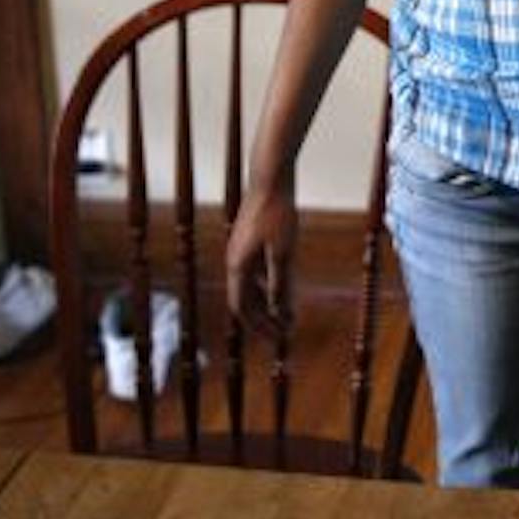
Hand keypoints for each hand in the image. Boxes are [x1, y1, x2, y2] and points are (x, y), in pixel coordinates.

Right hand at [224, 178, 297, 337]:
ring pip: (250, 286)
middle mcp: (235, 260)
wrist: (270, 178)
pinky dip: (268, 285)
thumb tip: (281, 313)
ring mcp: (241, 249)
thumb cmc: (277, 213)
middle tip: (282, 333)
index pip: (242, 308)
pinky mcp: (249, 239)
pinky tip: (283, 287)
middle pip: (245, 300)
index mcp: (238, 266)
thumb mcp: (283, 252)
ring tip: (284, 315)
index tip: (278, 339)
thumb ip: (280, 284)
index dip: (259, 327)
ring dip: (266, 303)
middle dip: (262, 319)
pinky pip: (256, 271)